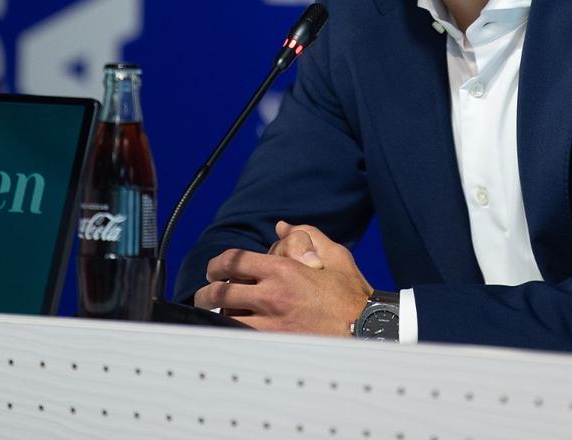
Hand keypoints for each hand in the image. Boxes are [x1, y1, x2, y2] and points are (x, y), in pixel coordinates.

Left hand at [193, 223, 371, 335]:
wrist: (367, 330)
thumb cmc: (352, 294)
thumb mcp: (336, 256)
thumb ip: (307, 236)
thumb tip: (283, 227)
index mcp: (283, 269)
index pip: (234, 261)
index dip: (217, 265)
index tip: (214, 270)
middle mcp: (271, 295)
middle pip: (221, 292)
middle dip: (206, 293)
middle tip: (204, 296)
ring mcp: (271, 323)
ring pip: (227, 318)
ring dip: (219, 315)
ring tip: (216, 316)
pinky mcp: (275, 344)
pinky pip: (242, 338)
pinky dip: (234, 333)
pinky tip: (233, 332)